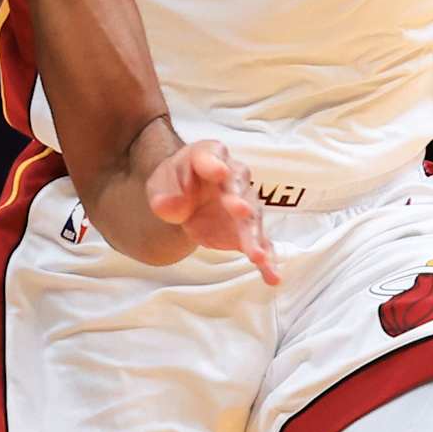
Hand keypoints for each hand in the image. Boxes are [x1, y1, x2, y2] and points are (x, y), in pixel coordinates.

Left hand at [144, 138, 278, 285]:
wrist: (184, 196)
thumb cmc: (175, 183)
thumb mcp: (160, 185)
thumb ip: (164, 195)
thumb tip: (171, 207)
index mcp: (209, 156)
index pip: (212, 156)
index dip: (214, 164)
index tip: (219, 172)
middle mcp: (233, 176)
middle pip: (239, 187)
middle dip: (239, 200)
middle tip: (241, 212)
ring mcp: (244, 203)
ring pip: (252, 218)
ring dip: (255, 236)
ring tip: (257, 255)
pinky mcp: (245, 229)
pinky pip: (260, 243)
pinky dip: (266, 259)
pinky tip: (272, 276)